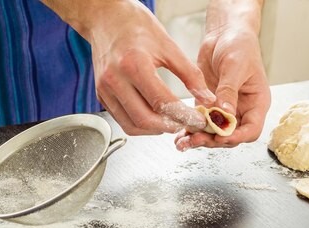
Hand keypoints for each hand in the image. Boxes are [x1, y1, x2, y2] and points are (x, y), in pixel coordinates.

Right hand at [44, 0, 214, 134]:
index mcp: (134, 64)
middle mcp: (115, 79)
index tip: (198, 120)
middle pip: (145, 119)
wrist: (106, 17)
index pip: (162, 102)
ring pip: (132, 125)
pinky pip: (122, 120)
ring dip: (155, 130)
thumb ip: (190, 74)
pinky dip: (141, 125)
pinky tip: (155, 119)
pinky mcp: (101, 95)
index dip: (183, 116)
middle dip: (170, 126)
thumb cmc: (136, 26)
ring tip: (172, 123)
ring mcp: (105, 89)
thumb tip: (207, 97)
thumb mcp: (168, 46)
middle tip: (186, 124)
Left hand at [175, 1, 269, 149]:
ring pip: (214, 133)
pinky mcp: (209, 105)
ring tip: (183, 142)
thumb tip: (225, 112)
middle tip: (196, 139)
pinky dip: (191, 130)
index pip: (251, 129)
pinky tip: (180, 136)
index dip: (236, 136)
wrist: (225, 32)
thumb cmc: (239, 45)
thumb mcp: (235, 66)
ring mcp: (225, 110)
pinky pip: (201, 123)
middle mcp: (242, 110)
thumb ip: (229, 90)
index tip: (220, 136)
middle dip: (213, 140)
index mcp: (256, 103)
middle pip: (230, 136)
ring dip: (199, 139)